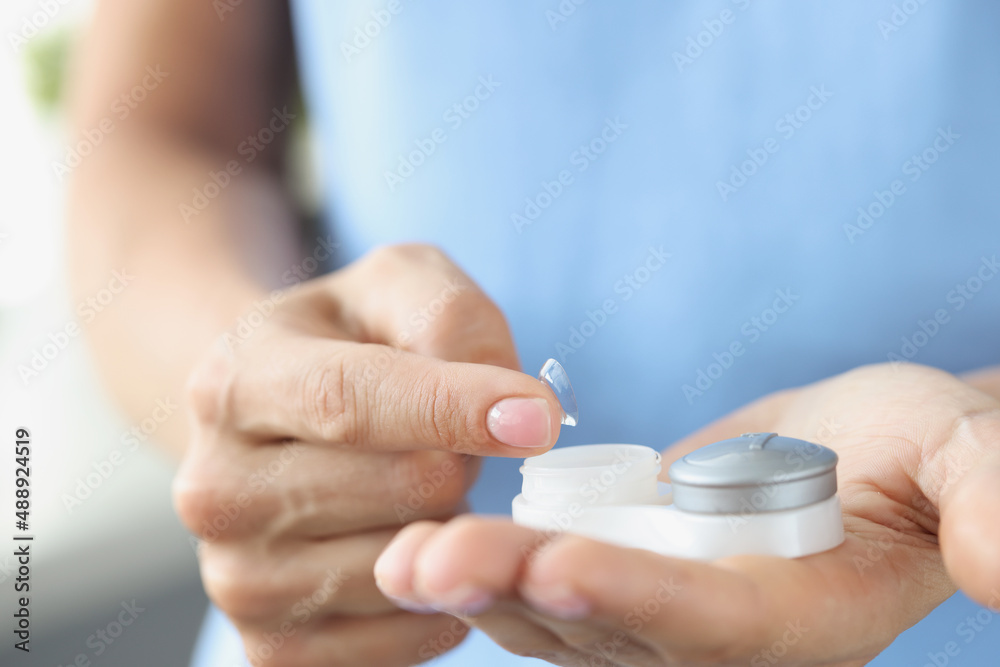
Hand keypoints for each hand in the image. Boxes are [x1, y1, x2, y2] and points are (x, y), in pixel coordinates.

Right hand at [172, 244, 563, 665]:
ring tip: (420, 490)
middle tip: (450, 440)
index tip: (538, 418)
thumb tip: (517, 412)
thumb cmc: (348, 345)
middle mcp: (215, 490)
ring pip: (411, 566)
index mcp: (235, 382)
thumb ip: (453, 317)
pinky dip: (440, 596)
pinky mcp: (273, 648)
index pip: (349, 401)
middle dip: (461, 458)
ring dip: (448, 527)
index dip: (452, 408)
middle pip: (403, 487)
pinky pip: (408, 637)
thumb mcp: (396, 286)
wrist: (272, 425)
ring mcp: (236, 580)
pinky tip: (417, 546)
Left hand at [374, 363, 999, 665]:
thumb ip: (985, 500)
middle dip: (517, 596)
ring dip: (476, 585)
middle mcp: (717, 640)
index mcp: (800, 621)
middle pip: (605, 633)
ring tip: (397, 551)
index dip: (634, 601)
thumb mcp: (963, 455)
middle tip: (423, 559)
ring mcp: (660, 617)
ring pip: (555, 619)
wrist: (857, 452)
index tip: (555, 559)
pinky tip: (415, 541)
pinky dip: (485, 569)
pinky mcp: (622, 580)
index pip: (711, 627)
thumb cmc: (918, 446)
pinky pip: (544, 589)